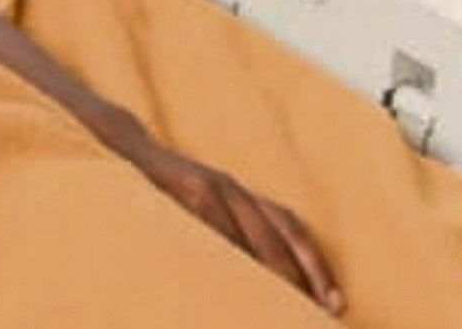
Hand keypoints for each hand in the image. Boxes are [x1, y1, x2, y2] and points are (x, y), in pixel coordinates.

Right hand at [117, 132, 343, 312]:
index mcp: (244, 197)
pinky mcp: (187, 186)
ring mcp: (211, 186)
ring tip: (287, 304)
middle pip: (283, 233)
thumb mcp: (203, 214)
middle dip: (306, 274)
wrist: (125, 149)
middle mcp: (235, 189)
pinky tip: (238, 279)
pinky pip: (216, 222)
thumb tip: (258, 288)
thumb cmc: (165, 193)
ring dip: (275, 269)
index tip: (335, 302)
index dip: (317, 265)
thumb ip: (229, 239)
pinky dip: (232, 250)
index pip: (293, 230)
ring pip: (255, 233)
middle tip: (322, 311)